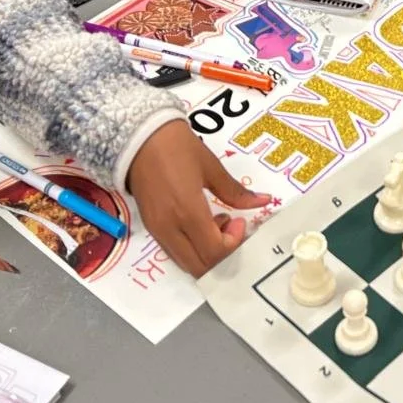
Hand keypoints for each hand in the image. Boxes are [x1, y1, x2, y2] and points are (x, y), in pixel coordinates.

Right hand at [127, 118, 271, 277]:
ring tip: (216, 223)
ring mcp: (157, 230)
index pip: (215, 251)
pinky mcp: (150, 227)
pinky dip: (192, 248)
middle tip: (231, 227)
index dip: (234, 242)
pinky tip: (199, 223)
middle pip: (200, 266)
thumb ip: (235, 192)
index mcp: (188, 213)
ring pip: (185, 262)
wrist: (138, 136)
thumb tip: (263, 201)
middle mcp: (170, 229)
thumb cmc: (178, 147)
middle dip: (222, 254)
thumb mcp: (211, 167)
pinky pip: (174, 251)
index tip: (240, 220)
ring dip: (206, 253)